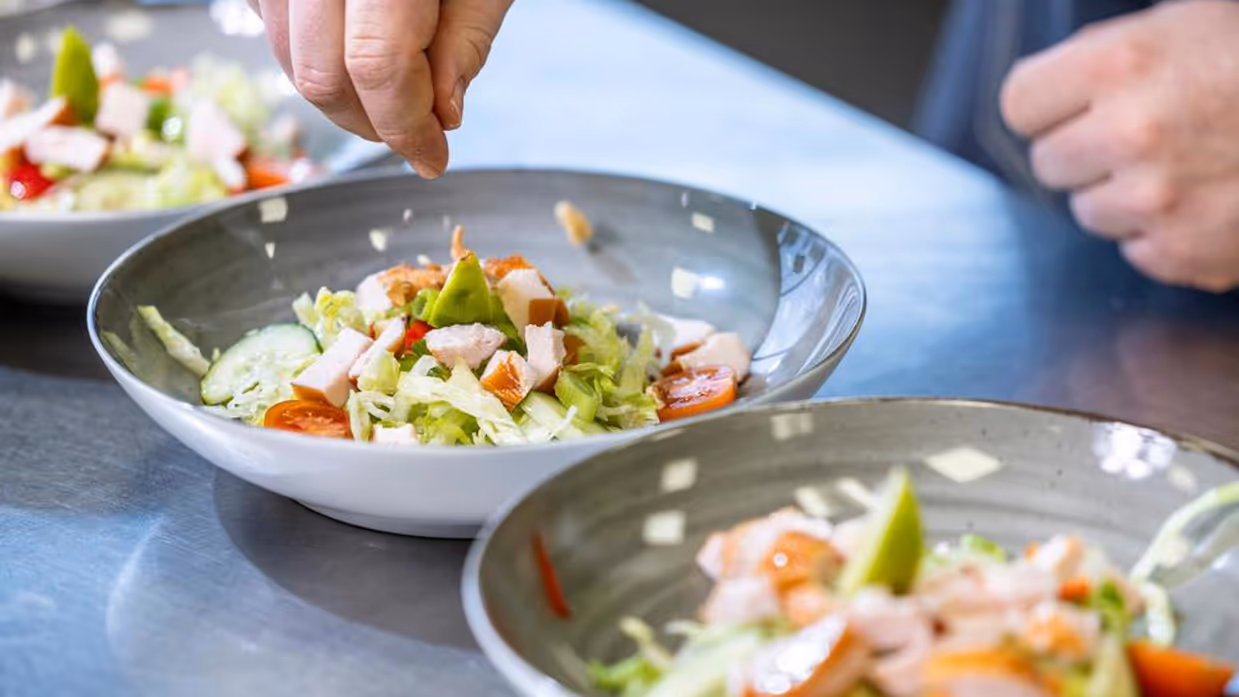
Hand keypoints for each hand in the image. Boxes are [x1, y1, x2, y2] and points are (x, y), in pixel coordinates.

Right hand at [250, 0, 512, 178]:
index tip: (434, 158)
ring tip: (398, 89)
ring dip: (344, 97)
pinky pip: (273, 29)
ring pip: (290, 60)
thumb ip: (465, 41)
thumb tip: (442, 117)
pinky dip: (315, 57)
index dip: (408, 127)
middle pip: (323, 76)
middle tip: (419, 132)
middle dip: (375, 124)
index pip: (377, 67)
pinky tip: (359, 49)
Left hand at [1001, 0, 1238, 291]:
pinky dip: (1164, 233)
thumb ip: (1112, 56)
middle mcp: (1130, 132)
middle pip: (1049, 162)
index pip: (1019, 103)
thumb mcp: (1192, 21)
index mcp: (1122, 63)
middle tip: (1141, 133)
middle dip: (1086, 150)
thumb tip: (1054, 91)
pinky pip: (1136, 250)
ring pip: (1088, 211)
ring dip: (1123, 194)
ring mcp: (1155, 200)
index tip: (1068, 106)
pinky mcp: (1182, 252)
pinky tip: (1210, 198)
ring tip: (1187, 164)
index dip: (1047, 106)